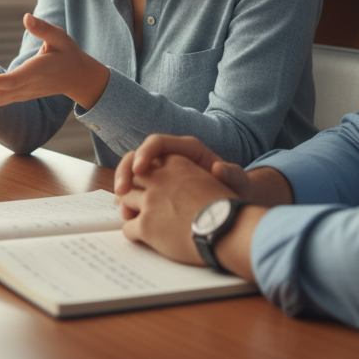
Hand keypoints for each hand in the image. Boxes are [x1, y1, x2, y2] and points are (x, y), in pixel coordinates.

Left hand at [0, 13, 109, 108]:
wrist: (77, 78)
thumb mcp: (60, 37)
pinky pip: (0, 101)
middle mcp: (28, 86)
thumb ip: (43, 29)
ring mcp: (24, 94)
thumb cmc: (68, 54)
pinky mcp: (20, 96)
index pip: (13, 81)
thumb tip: (26, 17)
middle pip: (0, 95)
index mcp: (37, 71)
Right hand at [114, 135, 251, 216]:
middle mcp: (170, 159)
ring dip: (123, 189)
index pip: (158, 143)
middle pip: (138, 156)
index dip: (145, 153)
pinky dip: (129, 201)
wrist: (233, 208)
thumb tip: (220, 168)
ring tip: (121, 207)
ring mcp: (161, 175)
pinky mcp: (157, 191)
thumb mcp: (237, 182)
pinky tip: (127, 215)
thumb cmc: (235, 191)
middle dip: (126, 171)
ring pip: (132, 175)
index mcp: (186, 150)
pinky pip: (137, 192)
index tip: (140, 170)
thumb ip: (231, 174)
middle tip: (122, 191)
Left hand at [117, 154, 237, 265]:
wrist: (229, 230)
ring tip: (133, 219)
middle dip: (127, 189)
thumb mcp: (209, 179)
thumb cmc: (226, 208)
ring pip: (125, 202)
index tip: (137, 177)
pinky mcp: (146, 225)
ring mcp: (150, 202)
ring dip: (127, 211)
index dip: (139, 169)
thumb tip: (194, 175)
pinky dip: (132, 233)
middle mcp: (159, 179)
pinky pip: (128, 227)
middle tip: (126, 201)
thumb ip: (188, 176)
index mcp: (176, 162)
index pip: (148, 159)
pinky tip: (141, 238)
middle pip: (131, 179)